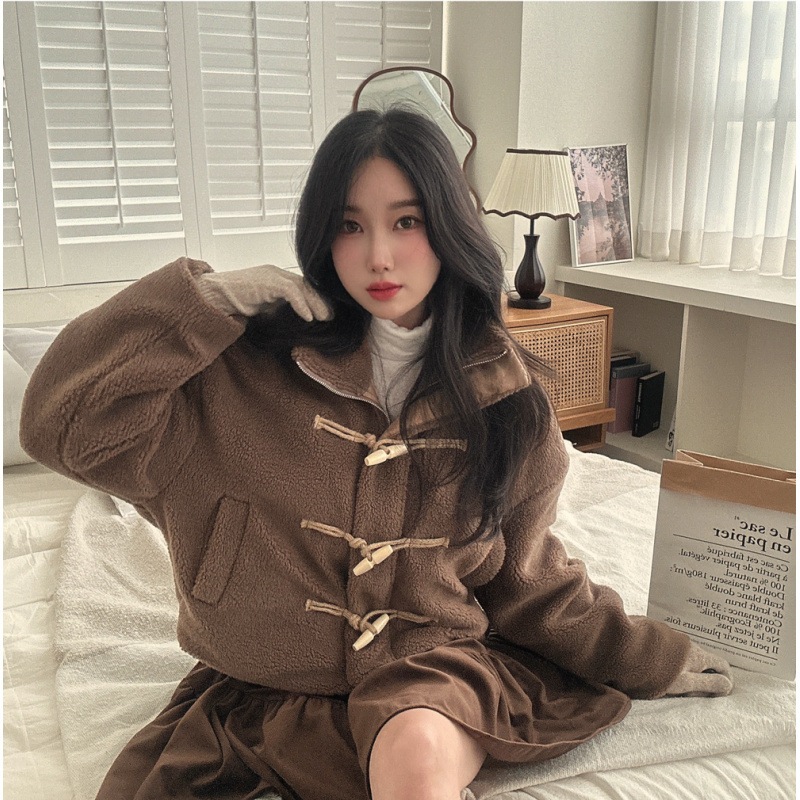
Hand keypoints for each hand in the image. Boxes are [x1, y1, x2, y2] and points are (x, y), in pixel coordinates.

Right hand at [198, 264, 331, 321]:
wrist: (213, 295)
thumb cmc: (235, 302)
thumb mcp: (264, 306)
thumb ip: (279, 308)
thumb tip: (296, 321)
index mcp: (277, 278)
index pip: (304, 286)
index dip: (317, 300)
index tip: (327, 315)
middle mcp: (276, 274)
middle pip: (307, 285)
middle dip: (320, 301)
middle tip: (331, 317)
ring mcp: (271, 275)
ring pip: (302, 287)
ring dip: (315, 304)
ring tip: (324, 318)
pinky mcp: (266, 281)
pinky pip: (290, 291)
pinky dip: (301, 304)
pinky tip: (308, 317)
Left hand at [663, 642, 733, 696]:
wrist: (630, 652)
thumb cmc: (658, 670)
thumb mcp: (686, 683)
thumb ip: (708, 683)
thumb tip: (728, 684)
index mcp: (699, 655)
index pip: (722, 664)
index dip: (726, 680)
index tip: (719, 693)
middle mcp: (689, 644)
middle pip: (706, 662)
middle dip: (705, 678)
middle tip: (693, 693)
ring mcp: (675, 640)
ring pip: (691, 659)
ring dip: (690, 673)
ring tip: (676, 687)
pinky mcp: (662, 641)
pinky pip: (676, 654)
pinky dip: (678, 666)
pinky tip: (665, 675)